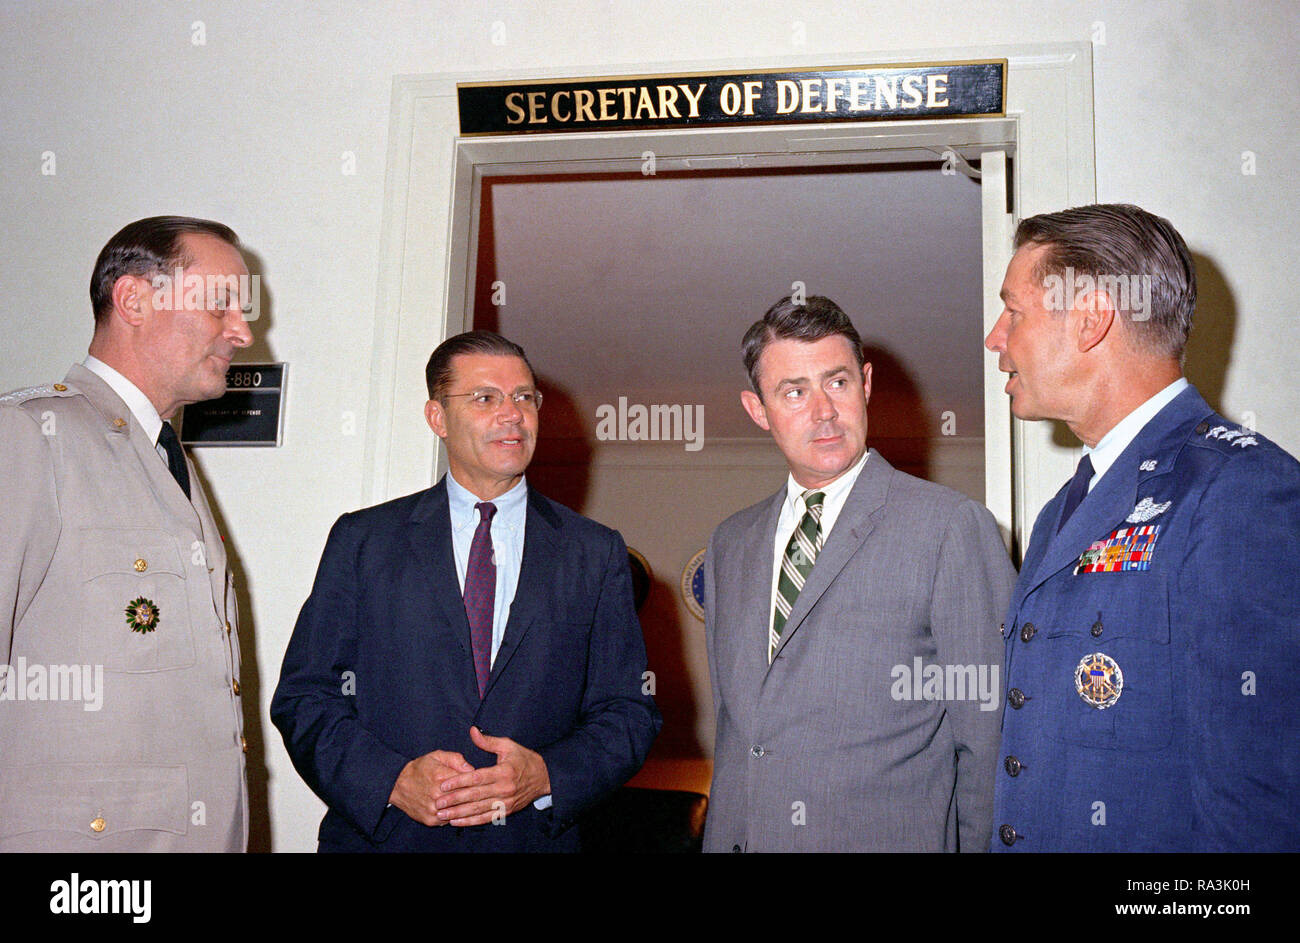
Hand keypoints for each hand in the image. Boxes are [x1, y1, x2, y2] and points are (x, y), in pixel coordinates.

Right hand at [388, 750, 474, 825]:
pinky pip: (449, 820)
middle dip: (474, 796)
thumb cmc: (420, 768)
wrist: (397, 784)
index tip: (482, 782)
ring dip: (465, 808)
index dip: (477, 782)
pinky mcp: (430, 820)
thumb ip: (456, 760)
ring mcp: (434, 809)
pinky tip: (457, 810)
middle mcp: (437, 795)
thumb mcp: (437, 756)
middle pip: (465, 798)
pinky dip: (454, 816)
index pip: (468, 781)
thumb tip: (472, 769)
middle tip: (481, 794)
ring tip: (472, 803)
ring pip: (459, 811)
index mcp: (441, 776)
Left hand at [434, 726, 550, 825]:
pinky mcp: (506, 811)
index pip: (477, 778)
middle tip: (437, 802)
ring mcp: (506, 802)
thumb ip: (488, 741)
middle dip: (454, 800)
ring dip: (459, 813)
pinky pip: (486, 818)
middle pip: (475, 796)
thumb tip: (473, 731)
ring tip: (442, 814)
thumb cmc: (524, 759)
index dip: (459, 782)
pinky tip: (457, 821)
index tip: (443, 785)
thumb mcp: (508, 746)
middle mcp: (504, 789)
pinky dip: (470, 821)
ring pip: (478, 809)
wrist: (544, 778)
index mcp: (503, 772)